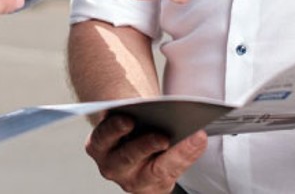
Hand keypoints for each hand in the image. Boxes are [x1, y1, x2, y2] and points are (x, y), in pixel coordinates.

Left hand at [84, 113, 206, 193]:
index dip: (185, 154)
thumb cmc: (154, 140)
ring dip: (126, 138)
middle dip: (155, 150)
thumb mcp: (169, 144)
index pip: (173, 170)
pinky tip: (119, 112)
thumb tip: (190, 128)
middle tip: (165, 137)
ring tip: (133, 122)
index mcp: (158, 183)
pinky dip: (110, 126)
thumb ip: (179, 141)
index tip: (199, 136)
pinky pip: (101, 138)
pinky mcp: (95, 148)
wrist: (130, 134)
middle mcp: (134, 180)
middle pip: (148, 169)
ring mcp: (113, 166)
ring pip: (122, 156)